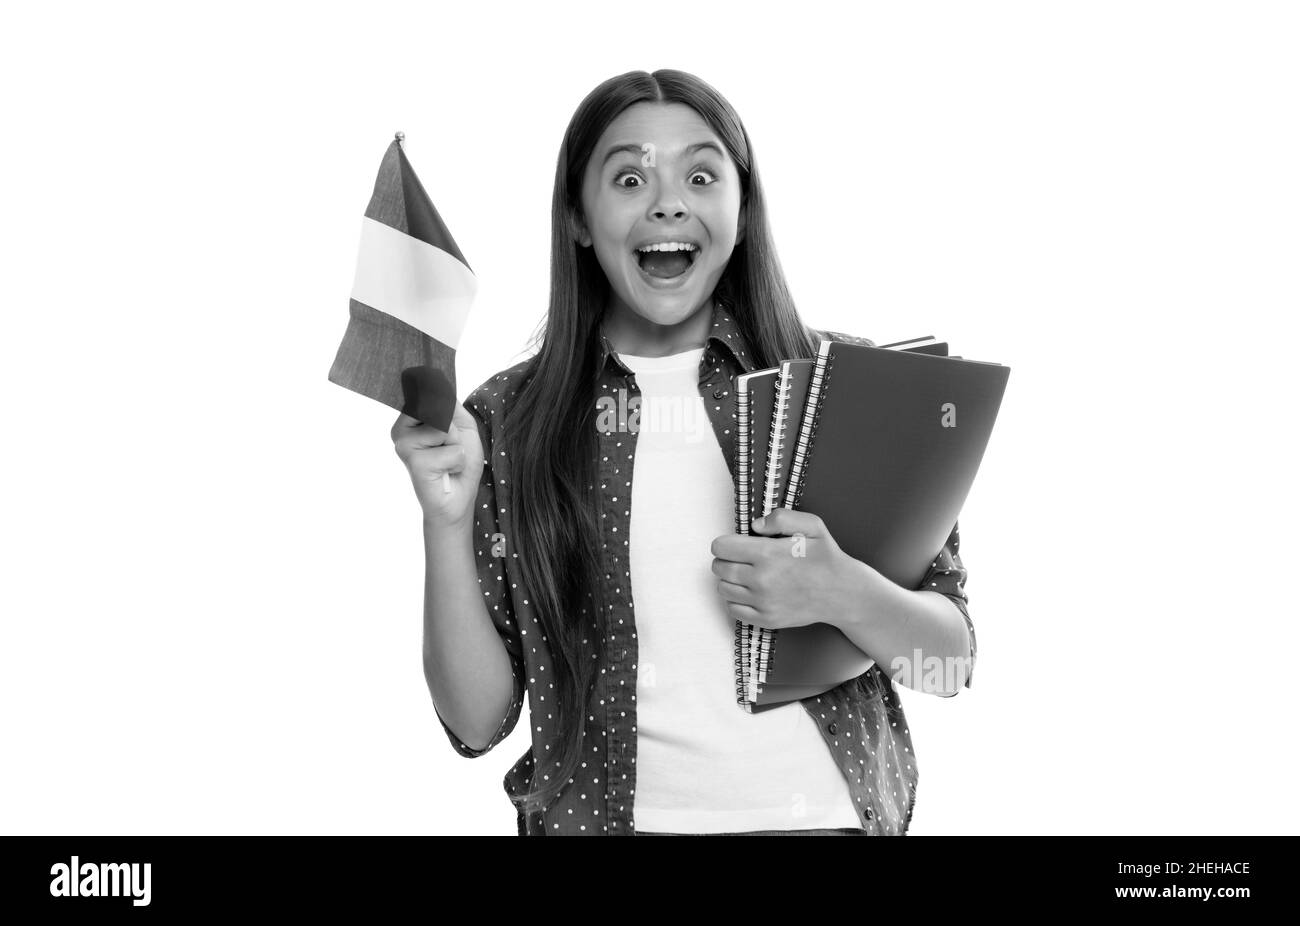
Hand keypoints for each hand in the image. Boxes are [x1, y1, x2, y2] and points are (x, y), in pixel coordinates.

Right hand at [390, 404, 483, 529]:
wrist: (457, 500)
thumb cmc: (458, 463)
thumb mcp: (461, 427)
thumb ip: (450, 406)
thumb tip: (438, 389)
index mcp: (409, 420)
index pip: (428, 395)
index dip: (445, 408)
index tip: (446, 429)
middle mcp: (401, 430)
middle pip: (438, 409)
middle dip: (454, 430)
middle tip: (448, 449)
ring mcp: (404, 446)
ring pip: (445, 429)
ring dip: (457, 447)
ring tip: (447, 461)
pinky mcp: (415, 462)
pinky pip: (452, 451)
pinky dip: (457, 462)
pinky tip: (446, 472)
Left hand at [709, 508, 875, 631]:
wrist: (842, 592)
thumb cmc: (825, 558)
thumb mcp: (811, 525)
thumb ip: (781, 518)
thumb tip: (755, 526)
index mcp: (768, 554)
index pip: (721, 548)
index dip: (726, 542)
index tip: (736, 543)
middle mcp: (761, 580)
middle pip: (719, 568)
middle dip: (725, 559)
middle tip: (741, 557)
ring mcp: (763, 603)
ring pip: (723, 589)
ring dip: (730, 579)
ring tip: (747, 574)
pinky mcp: (766, 619)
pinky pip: (733, 609)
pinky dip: (736, 600)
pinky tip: (751, 591)